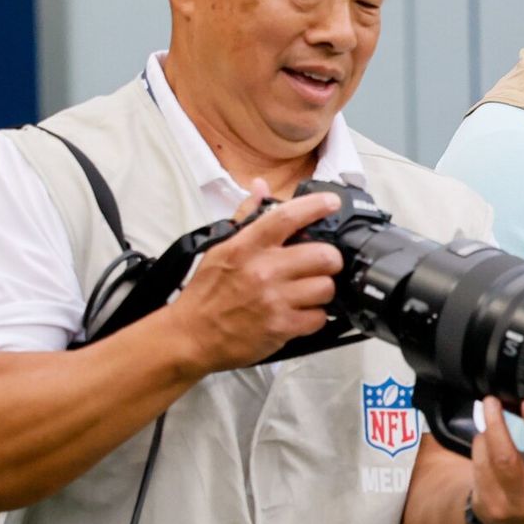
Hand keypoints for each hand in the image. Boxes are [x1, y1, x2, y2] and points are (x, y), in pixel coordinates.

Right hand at [162, 180, 343, 374]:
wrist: (191, 336)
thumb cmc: (206, 293)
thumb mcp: (219, 248)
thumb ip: (246, 217)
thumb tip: (261, 187)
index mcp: (247, 246)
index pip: (288, 217)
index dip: (316, 206)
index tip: (332, 202)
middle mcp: (263, 270)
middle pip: (324, 255)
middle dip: (329, 259)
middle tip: (322, 263)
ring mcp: (274, 300)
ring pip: (327, 287)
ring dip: (322, 289)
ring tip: (308, 291)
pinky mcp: (282, 327)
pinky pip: (319, 317)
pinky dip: (315, 316)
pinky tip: (300, 313)